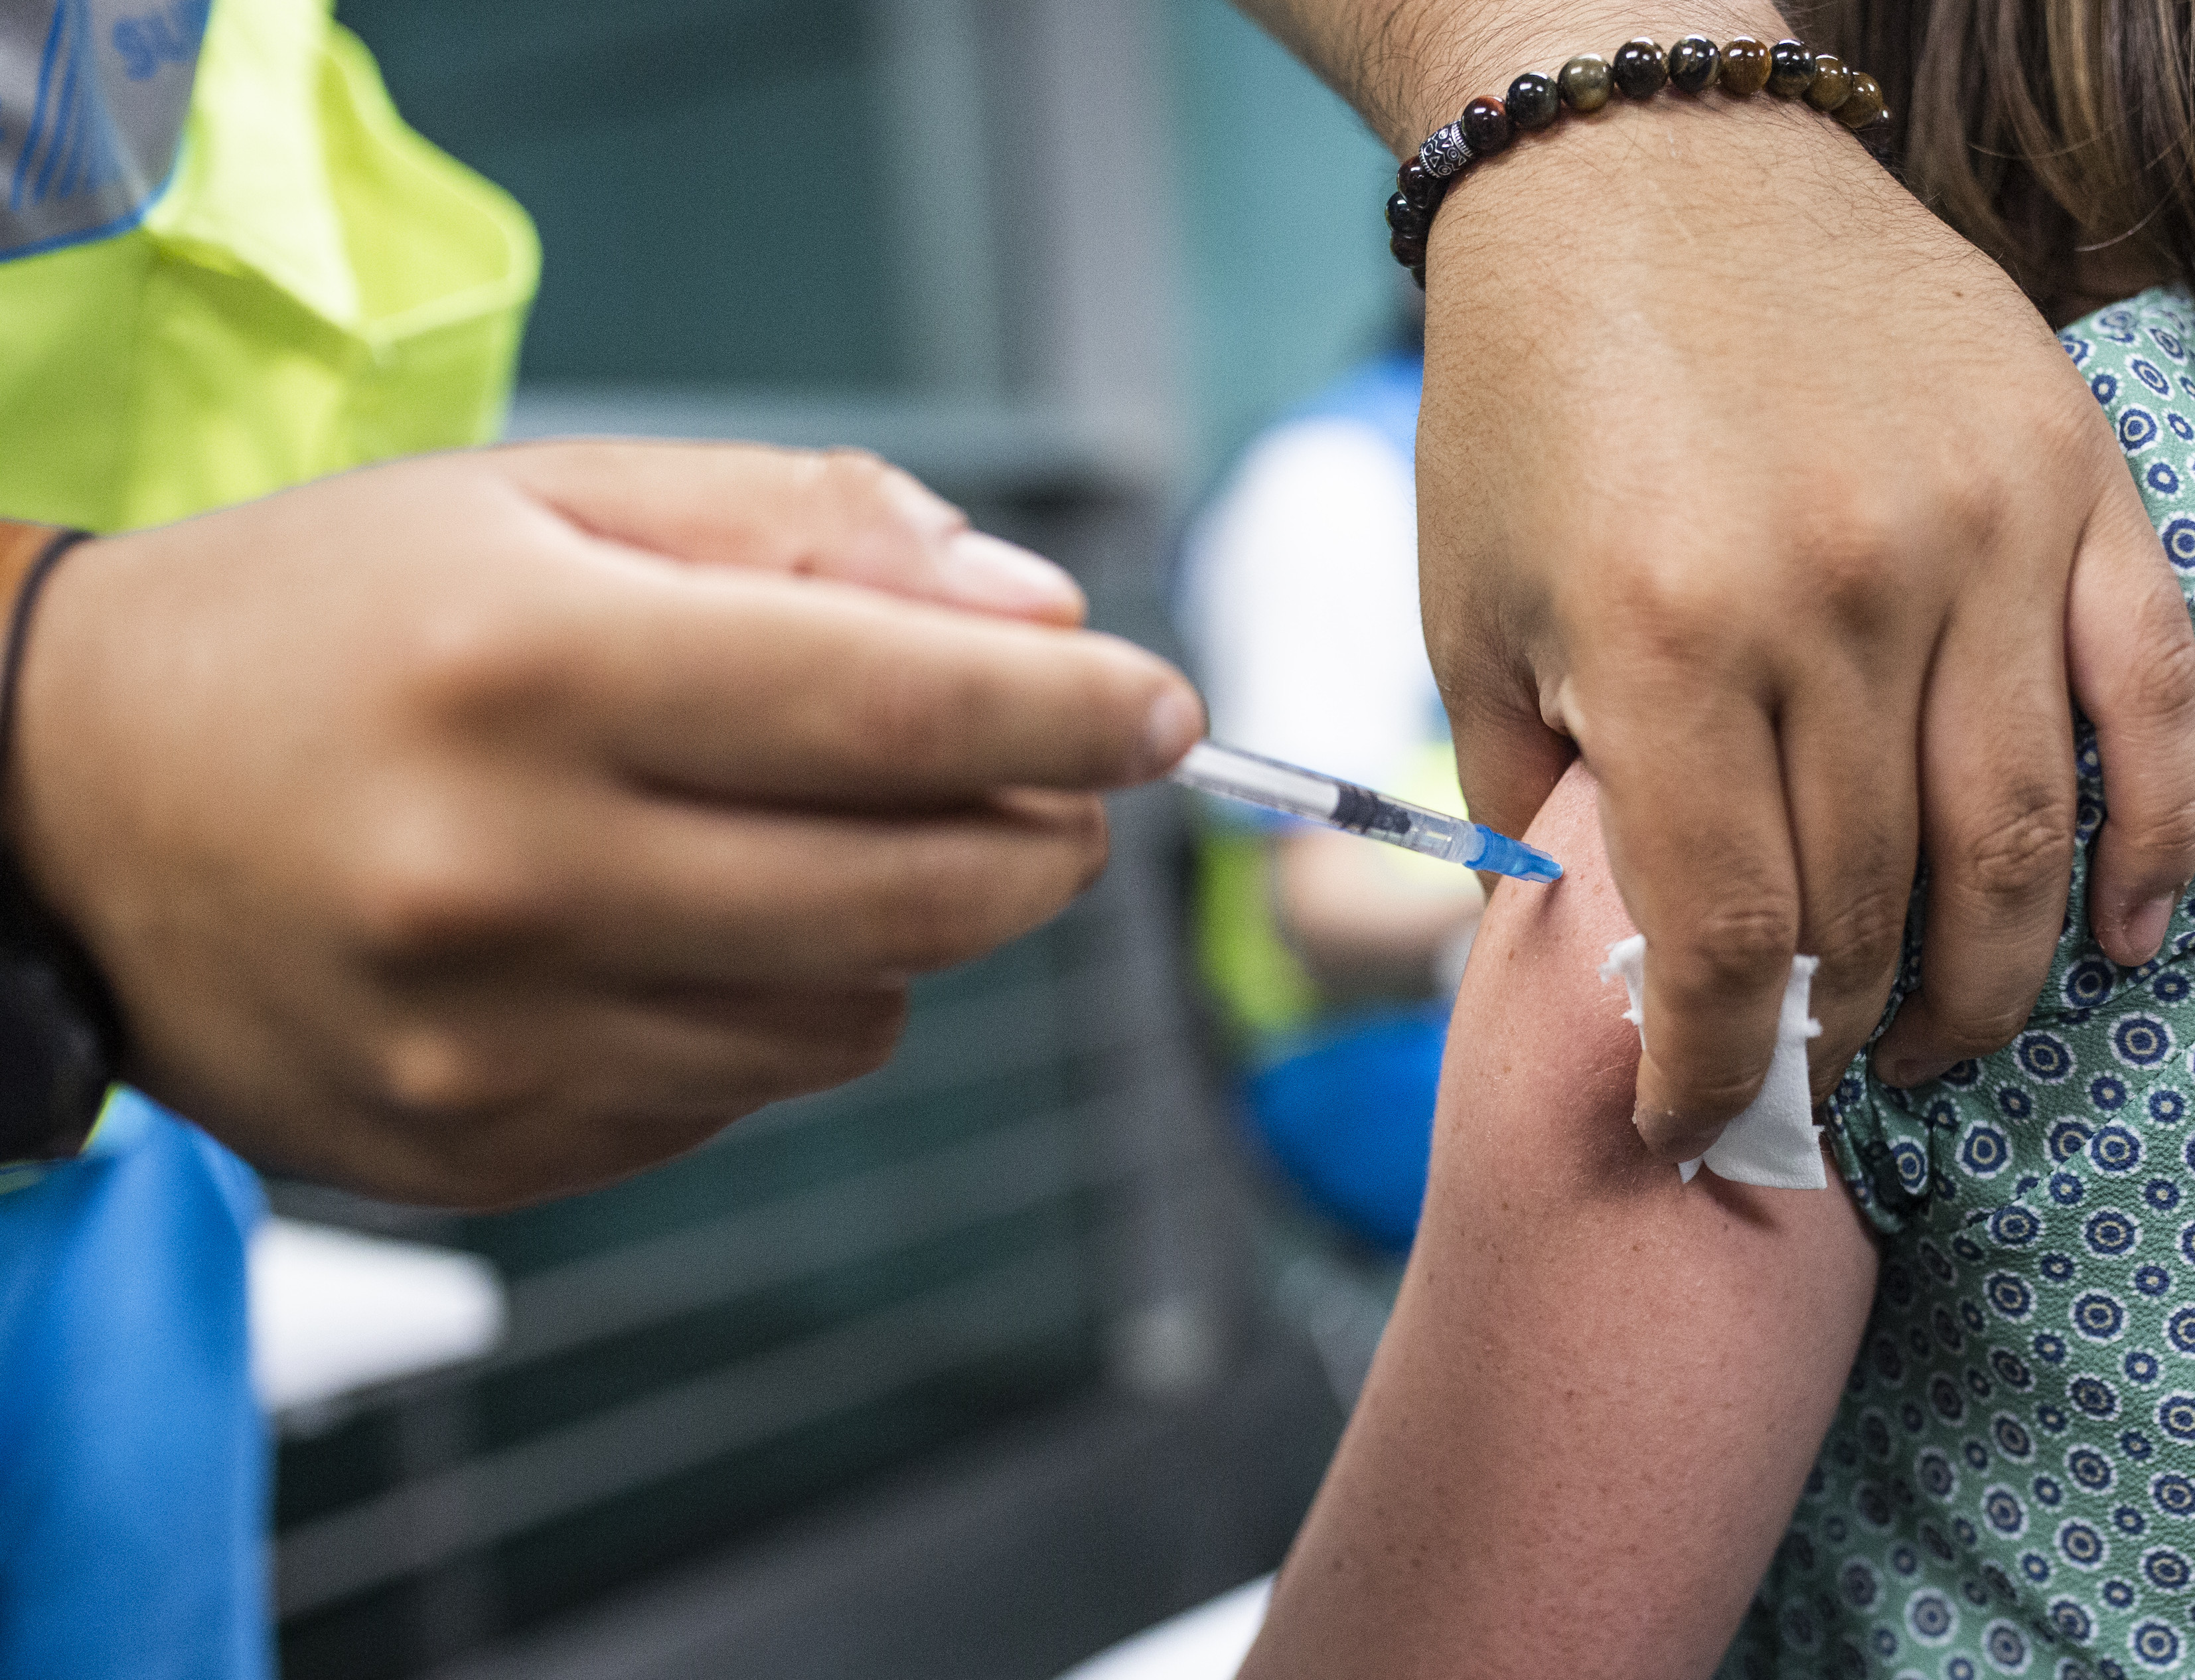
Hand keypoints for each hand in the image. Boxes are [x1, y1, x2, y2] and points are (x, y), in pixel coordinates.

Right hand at [9, 442, 1201, 1207]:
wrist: (62, 797)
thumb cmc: (336, 616)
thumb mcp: (552, 497)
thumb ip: (810, 531)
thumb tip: (1040, 619)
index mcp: (532, 669)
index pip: (899, 701)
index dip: (1073, 711)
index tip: (1164, 710)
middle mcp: (507, 871)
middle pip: (915, 889)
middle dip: (1038, 837)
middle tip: (1049, 787)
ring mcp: (491, 1040)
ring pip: (853, 1015)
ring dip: (896, 927)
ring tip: (798, 837)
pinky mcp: (483, 1147)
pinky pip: (739, 1096)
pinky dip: (771, 1011)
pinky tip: (678, 927)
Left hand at [1379, 15, 2194, 1154]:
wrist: (1641, 158)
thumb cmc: (1531, 395)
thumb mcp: (1472, 610)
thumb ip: (1533, 804)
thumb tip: (1598, 969)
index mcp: (1667, 638)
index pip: (1721, 934)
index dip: (1709, 1066)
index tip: (1694, 1122)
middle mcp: (1835, 596)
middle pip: (1873, 904)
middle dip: (1836, 1033)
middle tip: (1815, 1081)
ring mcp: (1975, 533)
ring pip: (2019, 835)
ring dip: (1987, 984)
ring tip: (1941, 1049)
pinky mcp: (2072, 475)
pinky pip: (2153, 696)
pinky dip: (2156, 837)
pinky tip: (2124, 940)